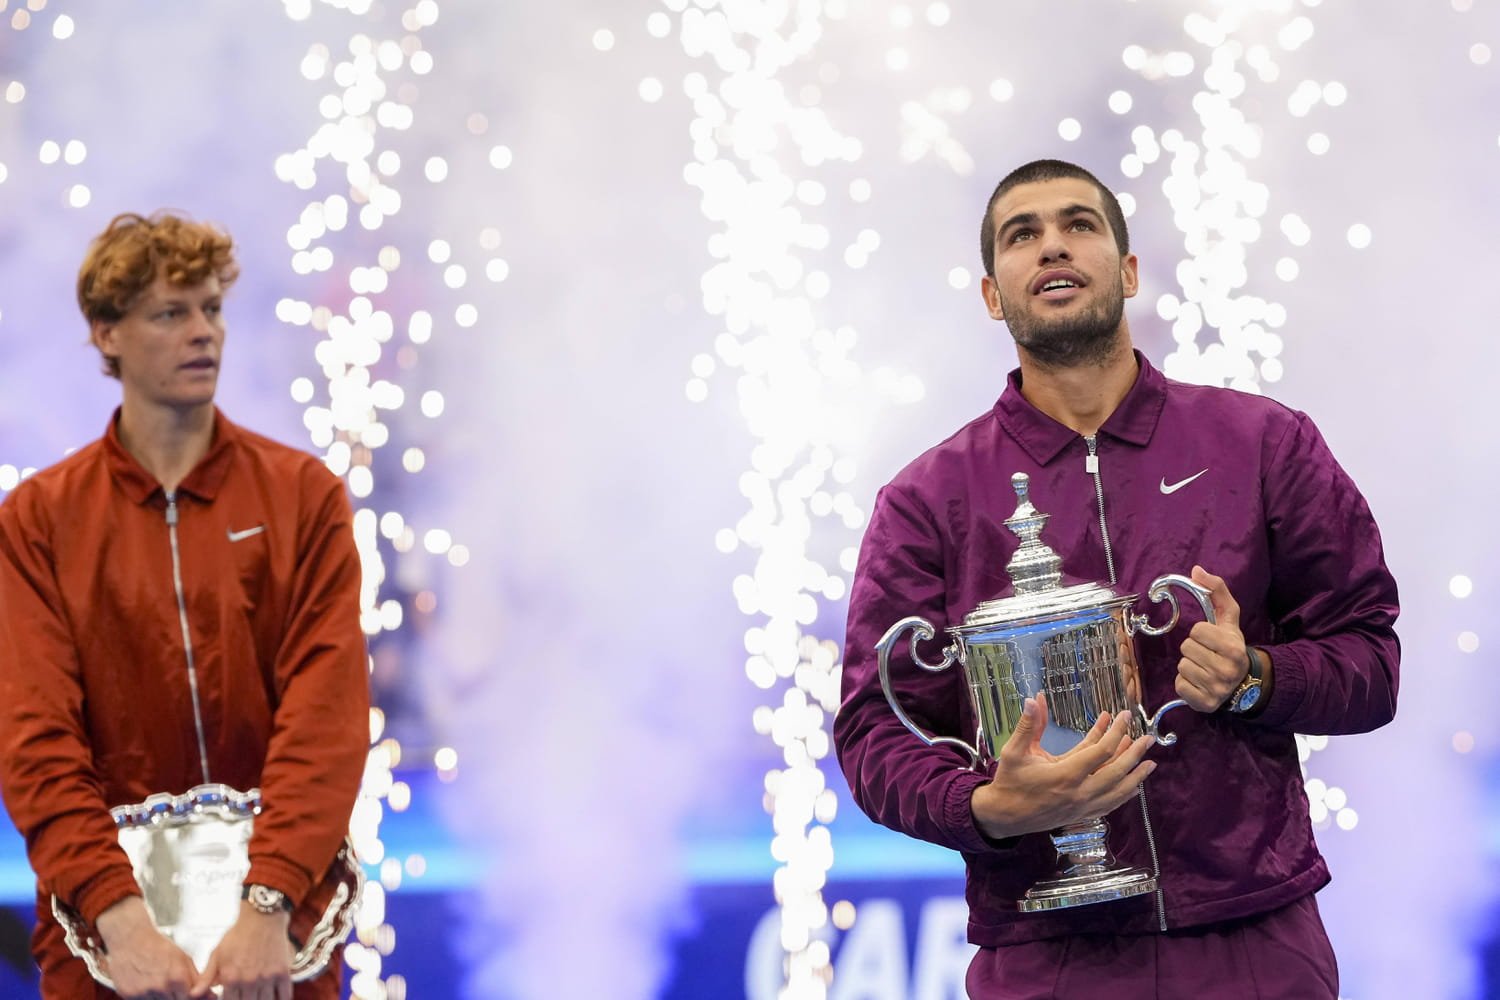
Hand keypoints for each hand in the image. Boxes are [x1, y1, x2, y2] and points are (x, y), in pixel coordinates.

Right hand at [95, 895, 199, 998]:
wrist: (130, 938)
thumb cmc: (158, 946)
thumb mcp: (183, 958)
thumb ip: (197, 979)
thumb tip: (212, 996)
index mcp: (177, 977)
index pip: (190, 999)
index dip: (191, 996)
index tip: (189, 992)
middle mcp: (160, 987)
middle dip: (177, 997)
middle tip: (172, 986)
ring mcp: (143, 993)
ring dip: (162, 998)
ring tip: (158, 982)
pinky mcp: (128, 995)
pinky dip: (147, 997)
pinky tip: (147, 985)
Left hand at [190, 902, 293, 999]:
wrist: (262, 917)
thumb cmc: (238, 935)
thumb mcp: (217, 954)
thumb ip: (206, 978)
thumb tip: (193, 995)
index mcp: (230, 978)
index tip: (234, 997)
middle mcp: (248, 981)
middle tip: (246, 996)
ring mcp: (267, 978)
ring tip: (258, 996)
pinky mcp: (282, 972)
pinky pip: (284, 995)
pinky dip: (281, 999)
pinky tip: (276, 997)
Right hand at [969, 692, 1156, 840]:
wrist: (1005, 816)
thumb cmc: (1010, 781)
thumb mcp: (1015, 750)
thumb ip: (1028, 725)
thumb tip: (1035, 699)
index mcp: (1065, 774)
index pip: (1100, 751)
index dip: (1115, 732)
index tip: (1122, 716)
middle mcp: (1079, 792)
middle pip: (1116, 771)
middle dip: (1134, 753)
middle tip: (1148, 738)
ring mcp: (1082, 806)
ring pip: (1118, 791)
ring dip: (1136, 776)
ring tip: (1150, 762)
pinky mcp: (1082, 815)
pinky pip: (1110, 805)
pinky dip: (1125, 795)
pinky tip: (1134, 786)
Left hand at [1175, 565, 1250, 711]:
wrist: (1242, 681)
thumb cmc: (1229, 644)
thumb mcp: (1228, 617)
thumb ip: (1216, 590)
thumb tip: (1196, 570)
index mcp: (1234, 648)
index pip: (1197, 631)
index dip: (1200, 632)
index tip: (1210, 638)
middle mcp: (1228, 670)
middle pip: (1187, 648)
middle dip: (1193, 648)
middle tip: (1206, 654)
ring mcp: (1217, 689)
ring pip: (1182, 666)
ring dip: (1189, 665)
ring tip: (1204, 667)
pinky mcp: (1205, 703)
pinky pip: (1180, 685)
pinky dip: (1185, 682)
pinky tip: (1199, 681)